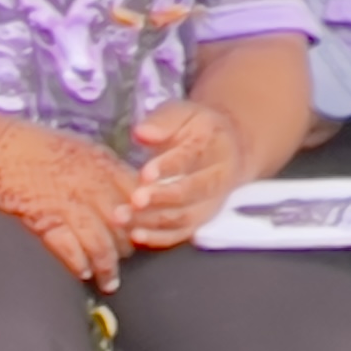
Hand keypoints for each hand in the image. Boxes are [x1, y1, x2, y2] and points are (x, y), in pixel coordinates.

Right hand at [0, 115, 137, 286]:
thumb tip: (125, 193)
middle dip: (128, 248)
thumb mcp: (81, 147)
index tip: (143, 233)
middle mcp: (92, 185)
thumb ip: (105, 170)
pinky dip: (78, 264)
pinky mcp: (44, 219)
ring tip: (109, 282)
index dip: (144, 220)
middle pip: (124, 226)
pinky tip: (82, 272)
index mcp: (104, 165)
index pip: (139, 199)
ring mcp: (68, 204)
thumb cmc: (34, 144)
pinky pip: (70, 249)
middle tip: (126, 260)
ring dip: (107, 268)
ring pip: (101, 244)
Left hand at [127, 98, 244, 247]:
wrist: (227, 148)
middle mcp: (218, 177)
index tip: (145, 173)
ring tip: (123, 218)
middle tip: (134, 200)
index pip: (192, 157)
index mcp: (214, 144)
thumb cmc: (196, 129)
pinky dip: (160, 237)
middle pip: (190, 191)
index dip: (169, 167)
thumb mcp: (183, 114)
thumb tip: (141, 133)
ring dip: (152, 220)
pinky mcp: (201, 220)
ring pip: (184, 216)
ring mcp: (211, 202)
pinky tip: (136, 236)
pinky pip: (182, 232)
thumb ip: (163, 121)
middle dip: (160, 198)